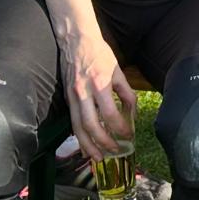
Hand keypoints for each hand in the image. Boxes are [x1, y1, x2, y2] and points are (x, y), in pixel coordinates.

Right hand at [62, 36, 135, 161]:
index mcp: (100, 83)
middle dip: (102, 142)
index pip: (109, 113)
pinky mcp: (66, 99)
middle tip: (114, 153)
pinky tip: (85, 146)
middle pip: (91, 125)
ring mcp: (72, 97)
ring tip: (98, 158)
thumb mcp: (117, 70)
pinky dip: (78, 137)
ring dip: (88, 145)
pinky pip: (72, 122)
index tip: (128, 135)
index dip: (119, 127)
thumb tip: (132, 112)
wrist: (76, 41)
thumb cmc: (100, 54)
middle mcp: (83, 92)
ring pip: (77, 128)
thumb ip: (125, 92)